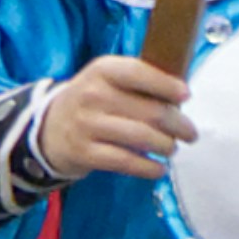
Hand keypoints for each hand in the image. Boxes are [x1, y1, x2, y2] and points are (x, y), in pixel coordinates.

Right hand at [31, 53, 196, 179]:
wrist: (49, 128)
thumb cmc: (94, 101)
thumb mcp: (108, 80)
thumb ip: (141, 81)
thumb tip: (182, 95)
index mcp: (102, 70)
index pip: (139, 73)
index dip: (167, 85)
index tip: (186, 95)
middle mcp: (92, 95)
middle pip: (150, 111)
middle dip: (179, 125)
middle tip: (190, 133)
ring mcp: (86, 125)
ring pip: (143, 137)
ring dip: (167, 146)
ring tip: (172, 148)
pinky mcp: (84, 153)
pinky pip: (127, 162)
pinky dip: (149, 167)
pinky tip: (159, 168)